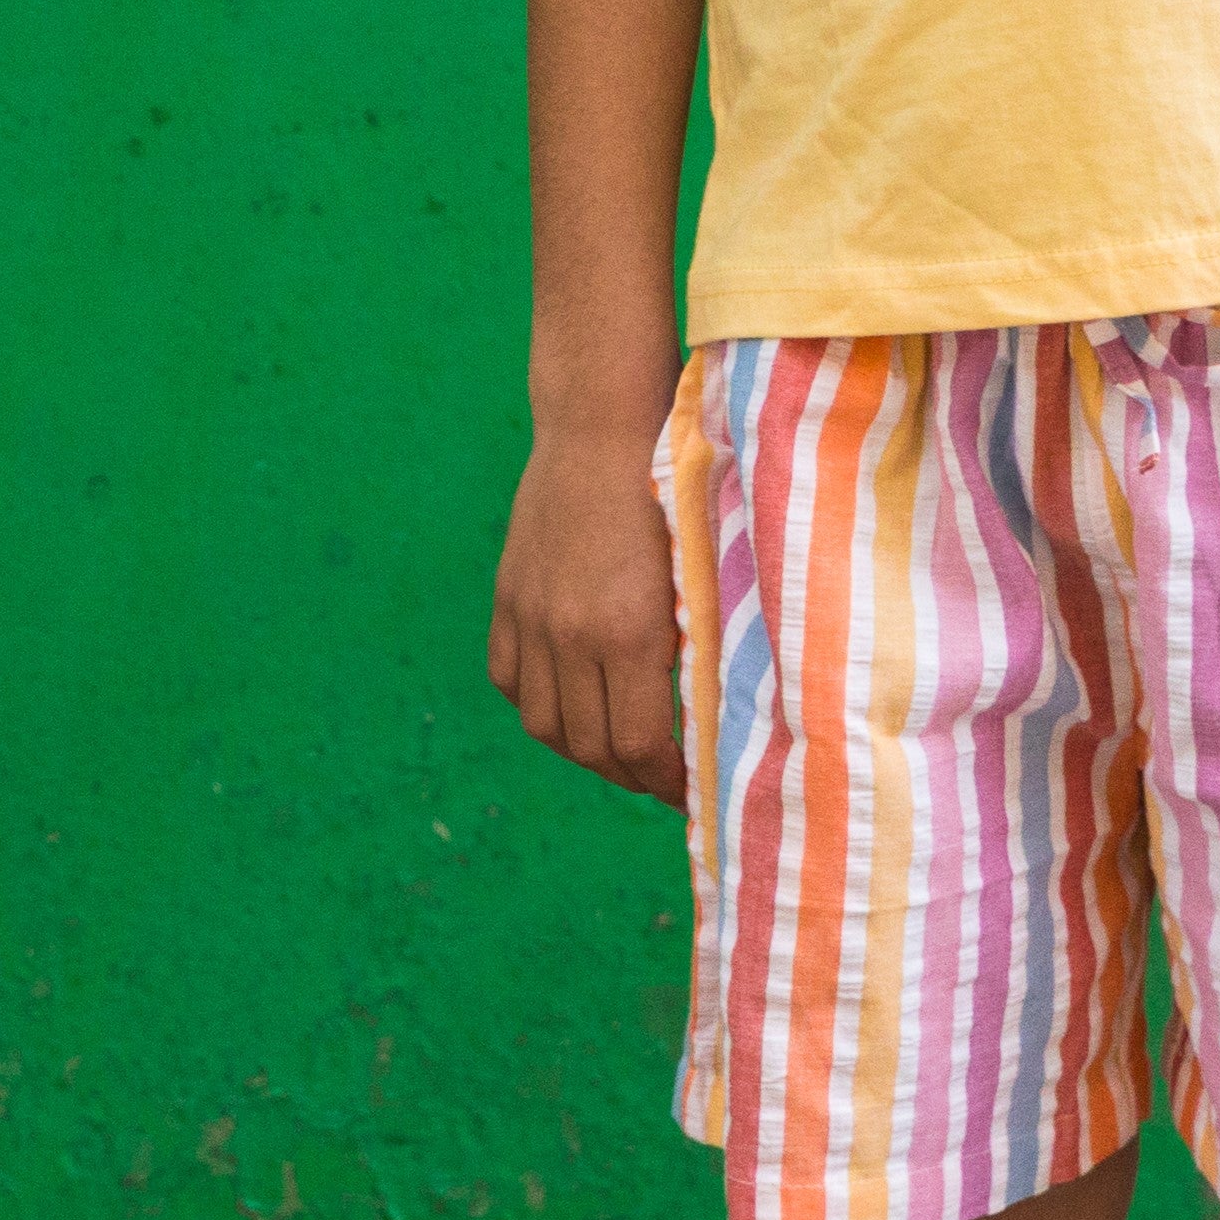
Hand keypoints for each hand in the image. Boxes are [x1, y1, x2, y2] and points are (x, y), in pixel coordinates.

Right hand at [487, 409, 689, 805]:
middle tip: (659, 777)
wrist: (601, 431)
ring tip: (615, 750)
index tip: (690, 788)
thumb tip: (709, 721)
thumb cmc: (672, 495)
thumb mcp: (696, 580)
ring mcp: (531, 617)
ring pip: (543, 723)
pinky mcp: (509, 598)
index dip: (664, 781)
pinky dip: (537, 704)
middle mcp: (569, 634)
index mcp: (627, 633)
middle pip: (588, 746)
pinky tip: (569, 703)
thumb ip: (692, 650)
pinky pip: (509, 679)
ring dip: (580, 750)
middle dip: (628, 775)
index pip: (637, 745)